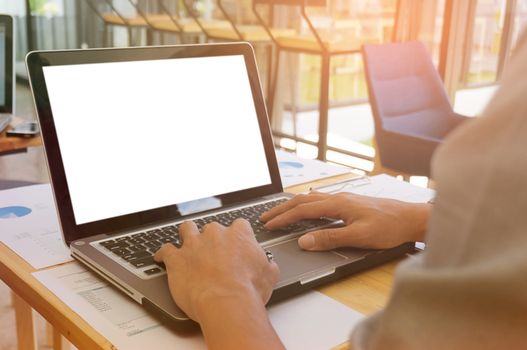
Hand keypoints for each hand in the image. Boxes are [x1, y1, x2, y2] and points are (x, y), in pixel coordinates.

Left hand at [154, 219, 278, 322]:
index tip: (236, 243)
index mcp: (239, 235)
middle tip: (213, 251)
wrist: (227, 302)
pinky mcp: (176, 258)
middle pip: (211, 227)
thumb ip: (267, 264)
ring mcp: (194, 244)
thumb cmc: (248, 290)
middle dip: (211, 237)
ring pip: (186, 229)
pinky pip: (165, 249)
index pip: (239, 225)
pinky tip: (161, 257)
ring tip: (186, 242)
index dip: (237, 235)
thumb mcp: (269, 275)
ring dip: (186, 235)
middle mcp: (215, 234)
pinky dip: (162, 253)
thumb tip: (269, 265)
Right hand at [260, 192, 429, 250]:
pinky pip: (319, 200)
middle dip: (281, 208)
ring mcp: (343, 198)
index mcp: (338, 204)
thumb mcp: (359, 237)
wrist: (411, 218)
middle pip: (302, 200)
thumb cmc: (390, 226)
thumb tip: (305, 241)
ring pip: (310, 198)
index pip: (302, 210)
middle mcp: (338, 198)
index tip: (269, 225)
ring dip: (292, 205)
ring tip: (279, 212)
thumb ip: (330, 238)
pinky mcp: (349, 202)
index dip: (283, 218)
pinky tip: (306, 208)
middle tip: (265, 216)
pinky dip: (305, 204)